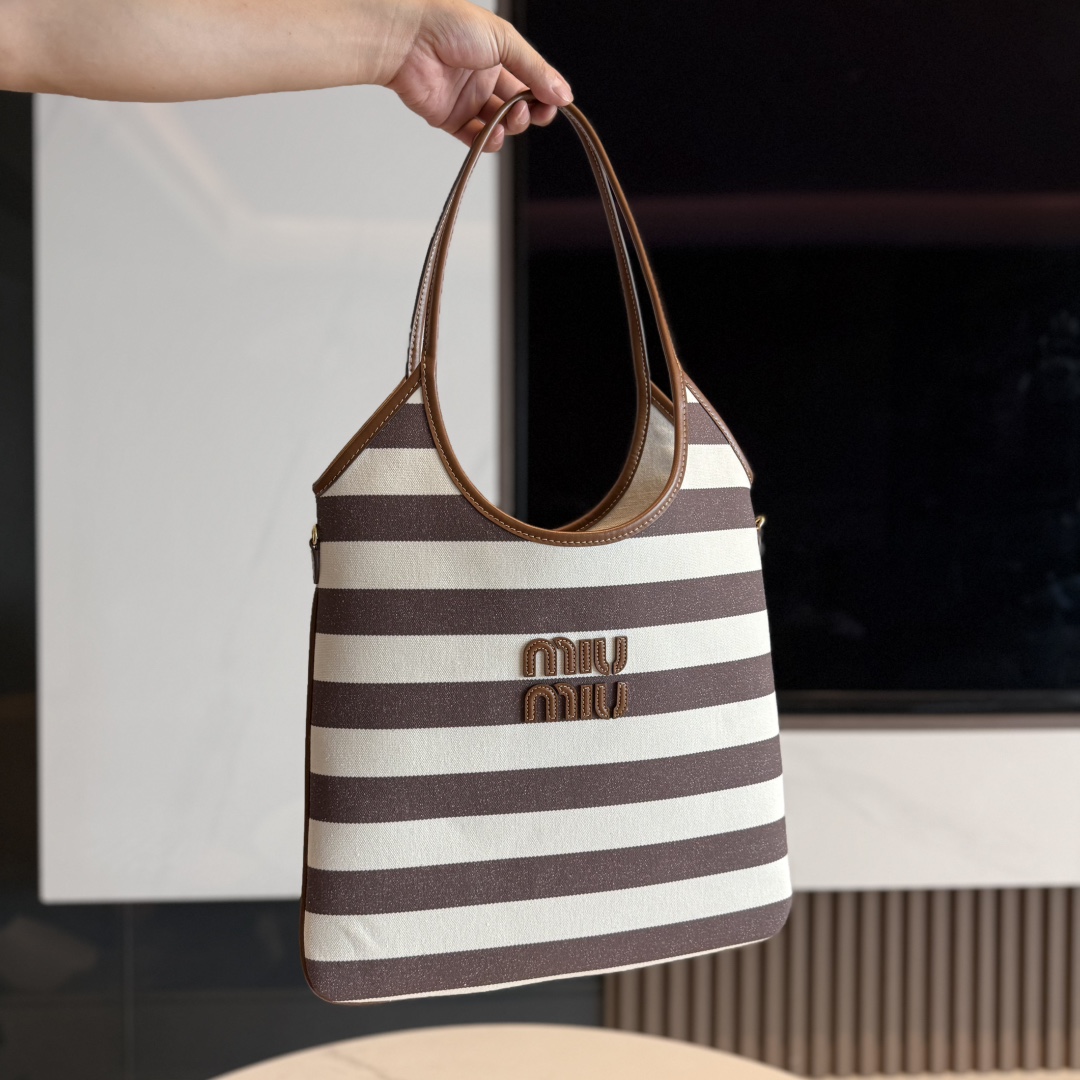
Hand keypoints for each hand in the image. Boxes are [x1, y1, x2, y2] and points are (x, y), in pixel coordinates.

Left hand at [384, 0, 571, 150]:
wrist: (407, 40)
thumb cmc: (448, 26)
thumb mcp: (504, 41)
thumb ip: (535, 70)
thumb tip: (563, 94)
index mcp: (498, 53)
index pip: (530, 80)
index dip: (544, 95)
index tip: (554, 104)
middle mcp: (483, 77)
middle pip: (517, 106)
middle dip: (529, 113)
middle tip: (529, 110)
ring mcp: (466, 99)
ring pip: (499, 125)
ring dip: (511, 127)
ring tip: (510, 118)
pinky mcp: (449, 119)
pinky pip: (475, 138)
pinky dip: (488, 142)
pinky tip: (494, 135)